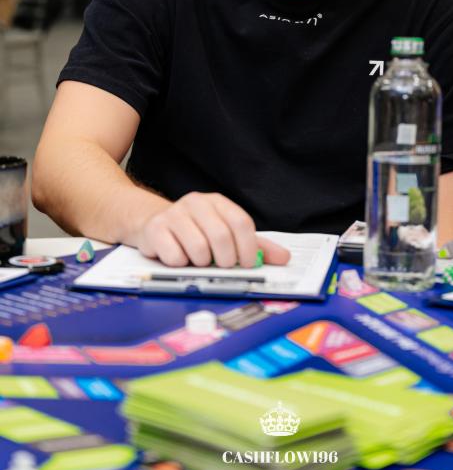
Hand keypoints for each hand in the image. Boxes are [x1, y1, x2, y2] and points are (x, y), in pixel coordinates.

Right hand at [136, 190, 290, 267]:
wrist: (152, 223)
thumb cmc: (195, 231)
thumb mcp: (225, 233)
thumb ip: (255, 246)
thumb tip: (283, 257)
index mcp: (217, 202)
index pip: (241, 222)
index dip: (248, 247)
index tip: (248, 264)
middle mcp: (196, 203)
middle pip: (221, 236)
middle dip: (226, 260)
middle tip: (222, 267)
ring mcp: (174, 214)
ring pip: (199, 249)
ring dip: (201, 263)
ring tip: (198, 260)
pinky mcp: (155, 229)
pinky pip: (175, 256)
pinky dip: (180, 264)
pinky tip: (178, 258)